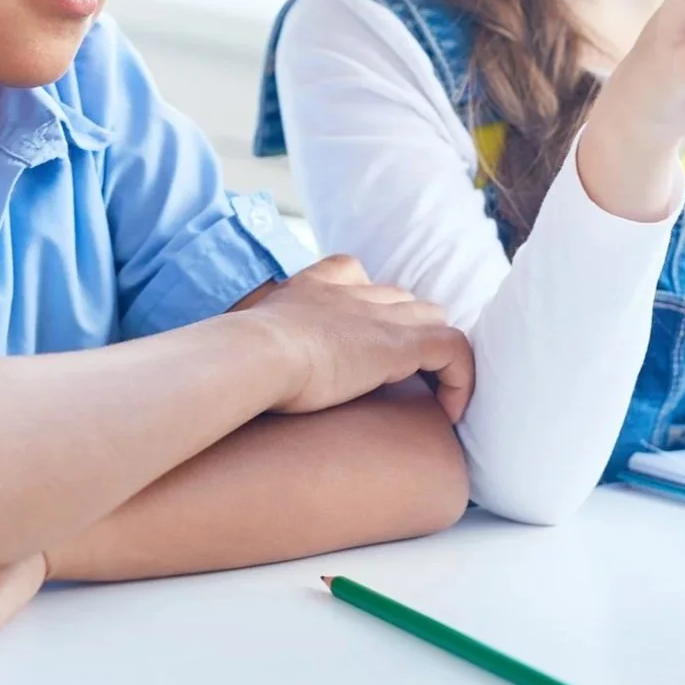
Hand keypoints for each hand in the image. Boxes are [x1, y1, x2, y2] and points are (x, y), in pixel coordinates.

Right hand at [248, 255, 473, 422]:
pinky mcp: (401, 343)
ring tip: (432, 393)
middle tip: (401, 375)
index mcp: (310, 288)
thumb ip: (244, 346)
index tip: (362, 335)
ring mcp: (379, 315)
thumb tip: (223, 370)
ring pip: (432, 318)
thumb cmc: (236, 358)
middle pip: (399, 297)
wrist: (256, 354)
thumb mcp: (237, 342)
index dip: (366, 301)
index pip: (351, 272)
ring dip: (436, 352)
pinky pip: (454, 349)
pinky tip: (451, 412)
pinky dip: (461, 377)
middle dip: (407, 328)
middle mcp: (349, 292)